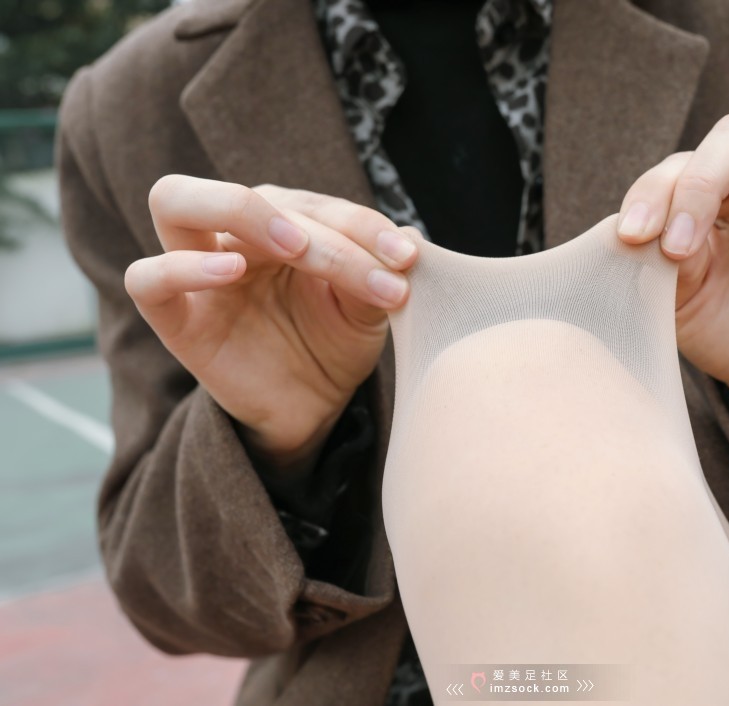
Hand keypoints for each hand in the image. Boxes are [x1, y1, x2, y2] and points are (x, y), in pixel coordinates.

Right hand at [125, 176, 419, 472]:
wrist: (312, 407)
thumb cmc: (334, 343)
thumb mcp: (366, 308)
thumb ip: (377, 271)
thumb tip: (409, 237)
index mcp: (283, 221)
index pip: (314, 203)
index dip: (363, 224)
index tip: (405, 259)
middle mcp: (235, 235)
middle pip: (242, 191)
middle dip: (299, 214)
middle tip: (350, 254)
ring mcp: (197, 270)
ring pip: (175, 201)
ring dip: (239, 211)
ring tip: (295, 248)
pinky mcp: (175, 316)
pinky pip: (148, 278)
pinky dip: (181, 267)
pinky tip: (231, 270)